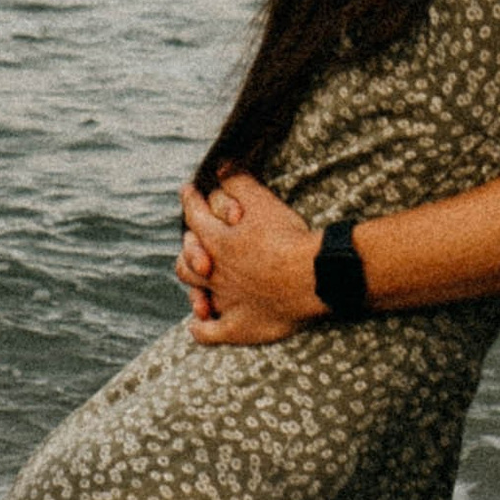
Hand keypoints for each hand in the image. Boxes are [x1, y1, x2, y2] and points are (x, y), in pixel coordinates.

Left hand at [175, 171, 324, 345]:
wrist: (313, 277)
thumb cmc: (288, 237)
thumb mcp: (262, 202)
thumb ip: (238, 182)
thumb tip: (221, 166)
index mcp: (217, 241)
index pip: (193, 216)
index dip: (189, 201)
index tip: (187, 191)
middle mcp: (215, 272)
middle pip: (186, 261)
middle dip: (188, 250)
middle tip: (195, 244)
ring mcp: (225, 301)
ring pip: (196, 293)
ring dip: (193, 286)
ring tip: (198, 281)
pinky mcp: (240, 327)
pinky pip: (210, 333)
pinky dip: (201, 328)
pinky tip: (200, 323)